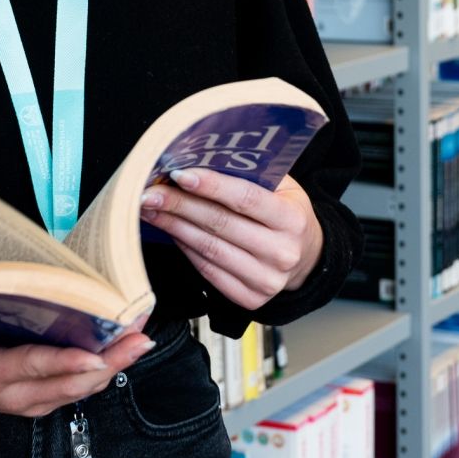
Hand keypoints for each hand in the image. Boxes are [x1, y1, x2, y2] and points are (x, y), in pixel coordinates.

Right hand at [0, 316, 152, 419]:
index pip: (28, 370)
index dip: (61, 365)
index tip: (92, 356)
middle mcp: (16, 392)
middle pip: (68, 381)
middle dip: (107, 362)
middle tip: (137, 338)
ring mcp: (31, 396)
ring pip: (81, 386)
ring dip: (115, 364)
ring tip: (142, 337)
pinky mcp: (41, 394)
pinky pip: (80, 384)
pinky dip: (107, 367)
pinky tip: (127, 346)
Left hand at [140, 170, 323, 310]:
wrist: (308, 258)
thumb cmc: (288, 215)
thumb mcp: (284, 188)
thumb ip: (252, 174)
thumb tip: (203, 159)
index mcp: (292, 219)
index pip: (246, 199)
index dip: (210, 186)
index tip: (179, 174)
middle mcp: (281, 252)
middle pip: (220, 224)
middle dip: (180, 205)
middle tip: (150, 192)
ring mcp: (266, 279)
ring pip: (209, 249)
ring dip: (174, 227)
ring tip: (152, 210)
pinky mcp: (250, 299)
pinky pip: (207, 271)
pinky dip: (184, 249)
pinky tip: (170, 232)